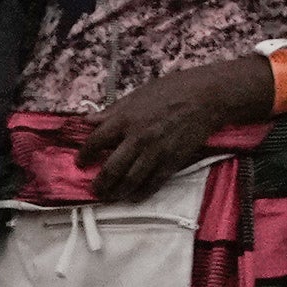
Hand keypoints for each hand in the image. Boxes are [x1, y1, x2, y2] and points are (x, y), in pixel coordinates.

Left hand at [74, 63, 250, 198]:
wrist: (205, 98)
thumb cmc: (171, 90)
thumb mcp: (136, 95)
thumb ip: (112, 111)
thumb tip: (88, 120)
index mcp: (125, 118)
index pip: (96, 141)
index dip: (85, 155)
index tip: (80, 162)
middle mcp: (137, 138)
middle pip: (111, 169)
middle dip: (100, 183)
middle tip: (94, 188)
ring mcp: (155, 153)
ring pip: (130, 181)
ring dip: (116, 192)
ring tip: (110, 196)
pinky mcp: (171, 163)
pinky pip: (152, 184)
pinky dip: (140, 193)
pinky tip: (133, 196)